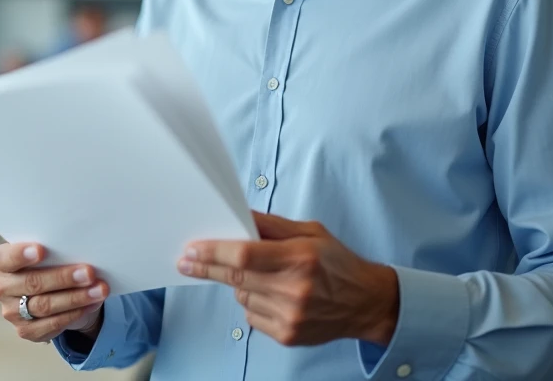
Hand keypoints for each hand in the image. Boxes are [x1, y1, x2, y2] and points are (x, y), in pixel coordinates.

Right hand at [0, 242, 109, 342]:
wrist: (49, 290)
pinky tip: (92, 304)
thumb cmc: (48, 262)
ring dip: (76, 298)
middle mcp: (1, 288)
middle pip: (32, 283)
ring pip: (45, 306)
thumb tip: (80, 247)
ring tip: (99, 289)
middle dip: (63, 278)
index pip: (5, 258)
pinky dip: (75, 313)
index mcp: (1, 262)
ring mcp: (11, 312)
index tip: (41, 250)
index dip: (21, 254)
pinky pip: (52, 324)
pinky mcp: (25, 330)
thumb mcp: (47, 251)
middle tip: (89, 272)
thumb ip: (53, 248)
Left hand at [178, 212, 398, 346]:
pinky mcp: (287, 335)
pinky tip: (273, 295)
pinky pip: (251, 315)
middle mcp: (294, 289)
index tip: (191, 250)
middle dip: (207, 267)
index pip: (244, 256)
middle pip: (235, 278)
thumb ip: (270, 225)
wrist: (366, 303)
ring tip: (263, 276)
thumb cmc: (337, 262)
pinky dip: (253, 302)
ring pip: (241, 296)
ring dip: (239, 284)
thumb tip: (236, 217)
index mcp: (300, 258)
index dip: (213, 253)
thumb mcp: (309, 232)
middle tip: (186, 261)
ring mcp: (290, 316)